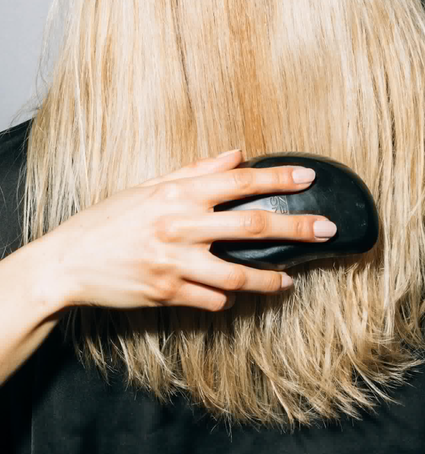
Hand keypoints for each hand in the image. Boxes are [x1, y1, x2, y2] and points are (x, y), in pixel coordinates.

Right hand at [41, 150, 334, 312]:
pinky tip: (233, 297)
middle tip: (327, 230)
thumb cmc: (107, 221)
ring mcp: (176, 263)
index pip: (239, 181)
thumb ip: (195, 172)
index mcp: (177, 194)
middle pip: (252, 225)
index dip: (277, 178)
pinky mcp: (168, 294)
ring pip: (238, 275)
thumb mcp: (147, 187)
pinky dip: (226, 300)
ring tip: (289, 280)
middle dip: (296, 226)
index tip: (308, 176)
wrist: (69, 262)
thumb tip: (236, 154)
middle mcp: (181, 226)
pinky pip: (211, 300)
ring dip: (270, 279)